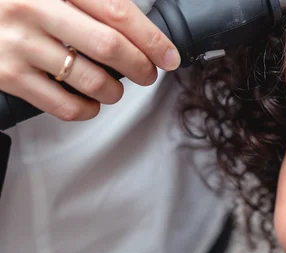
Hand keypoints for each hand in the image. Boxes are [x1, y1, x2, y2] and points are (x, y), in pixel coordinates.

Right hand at [0, 0, 180, 121]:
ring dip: (115, 91)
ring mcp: (16, 45)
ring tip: (114, 88)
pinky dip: (87, 109)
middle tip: (148, 75)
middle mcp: (31, 9)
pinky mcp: (6, 77)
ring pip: (91, 80)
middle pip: (110, 47)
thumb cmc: (12, 1)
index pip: (117, 12)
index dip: (152, 39)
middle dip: (141, 67)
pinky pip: (64, 106)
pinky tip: (89, 101)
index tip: (170, 56)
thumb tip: (135, 19)